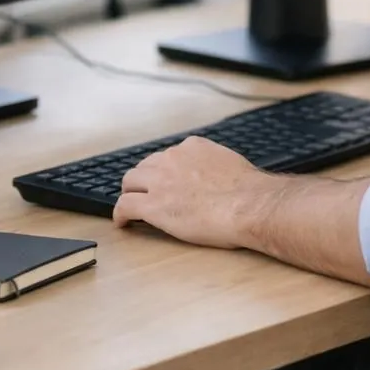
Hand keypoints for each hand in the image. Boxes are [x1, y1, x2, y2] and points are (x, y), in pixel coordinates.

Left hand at [113, 136, 281, 248]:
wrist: (248, 205)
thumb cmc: (248, 191)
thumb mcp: (230, 164)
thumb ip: (215, 165)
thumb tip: (216, 176)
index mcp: (193, 147)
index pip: (168, 155)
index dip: (164, 171)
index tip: (166, 181)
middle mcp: (172, 158)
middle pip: (145, 166)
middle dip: (144, 180)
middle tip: (146, 194)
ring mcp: (160, 181)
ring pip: (130, 182)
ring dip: (131, 193)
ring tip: (132, 206)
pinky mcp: (153, 205)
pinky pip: (125, 205)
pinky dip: (121, 214)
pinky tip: (123, 222)